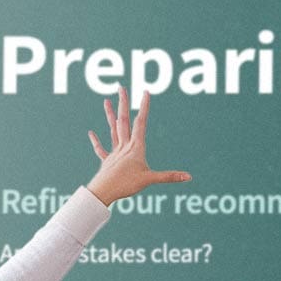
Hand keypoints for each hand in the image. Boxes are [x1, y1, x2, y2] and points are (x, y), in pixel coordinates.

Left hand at [86, 87, 190, 205]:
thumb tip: (189, 177)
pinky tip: (91, 132)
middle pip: (123, 120)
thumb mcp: (149, 179)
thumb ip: (169, 176)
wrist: (103, 192)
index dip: (143, 107)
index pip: (140, 122)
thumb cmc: (125, 185)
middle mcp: (124, 146)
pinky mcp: (107, 161)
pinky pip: (101, 149)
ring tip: (106, 101)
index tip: (145, 92)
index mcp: (135, 147)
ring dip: (110, 115)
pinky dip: (96, 141)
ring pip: (112, 130)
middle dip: (123, 103)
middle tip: (121, 88)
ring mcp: (114, 152)